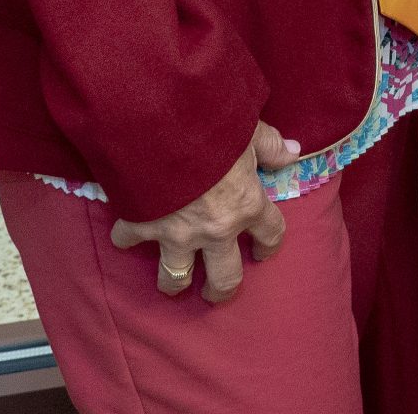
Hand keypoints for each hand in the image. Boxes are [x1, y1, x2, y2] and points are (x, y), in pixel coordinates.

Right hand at [108, 120, 300, 302]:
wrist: (166, 126)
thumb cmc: (215, 128)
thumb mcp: (250, 131)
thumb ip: (271, 146)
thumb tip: (293, 153)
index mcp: (247, 205)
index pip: (270, 234)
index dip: (269, 244)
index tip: (263, 251)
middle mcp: (216, 229)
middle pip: (225, 278)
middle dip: (221, 290)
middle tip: (217, 292)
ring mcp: (178, 234)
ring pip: (176, 277)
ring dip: (175, 283)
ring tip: (175, 283)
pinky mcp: (143, 226)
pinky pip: (128, 242)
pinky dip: (125, 238)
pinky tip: (125, 235)